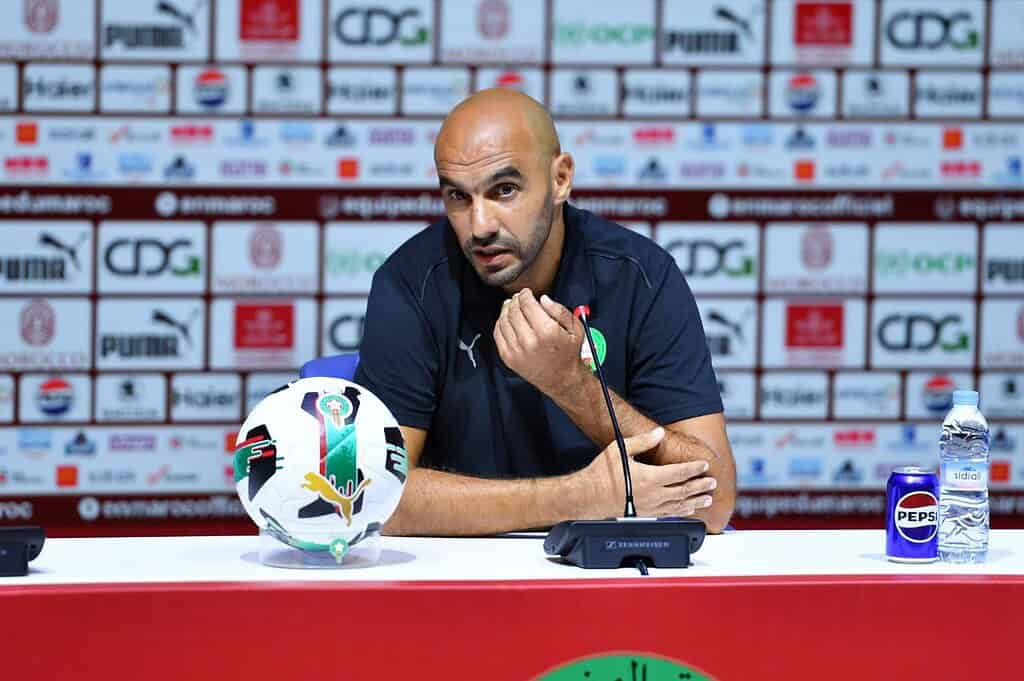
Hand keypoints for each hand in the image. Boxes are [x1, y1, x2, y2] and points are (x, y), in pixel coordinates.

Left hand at [493, 289, 586, 397]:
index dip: (525, 294)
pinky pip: (498, 334)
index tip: (527, 293)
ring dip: (506, 309)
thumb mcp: (575, 329)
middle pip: (514, 311)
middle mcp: (529, 341)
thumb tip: (543, 299)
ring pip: (503, 321)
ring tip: (511, 306)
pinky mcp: (508, 358)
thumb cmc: (569, 354)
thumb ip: (559, 311)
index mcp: (546, 332)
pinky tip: (506, 319)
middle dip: (516, 300)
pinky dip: (500, 323)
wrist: (562, 379)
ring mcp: (516, 351)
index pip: (527, 304)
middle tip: (519, 298)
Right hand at [581, 427, 716, 518]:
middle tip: (712, 482)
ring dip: (695, 501)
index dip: (693, 468)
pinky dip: (682, 511)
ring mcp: (650, 506)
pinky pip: (669, 513)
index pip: (679, 472)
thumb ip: (643, 441)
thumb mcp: (621, 450)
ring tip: (708, 499)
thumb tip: (659, 433)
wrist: (589, 496)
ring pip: (679, 505)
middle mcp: (653, 494)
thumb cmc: (602, 473)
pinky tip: (688, 509)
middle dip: (700, 486)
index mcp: (649, 477)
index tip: (704, 465)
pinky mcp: (645, 514)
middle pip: (683, 490)